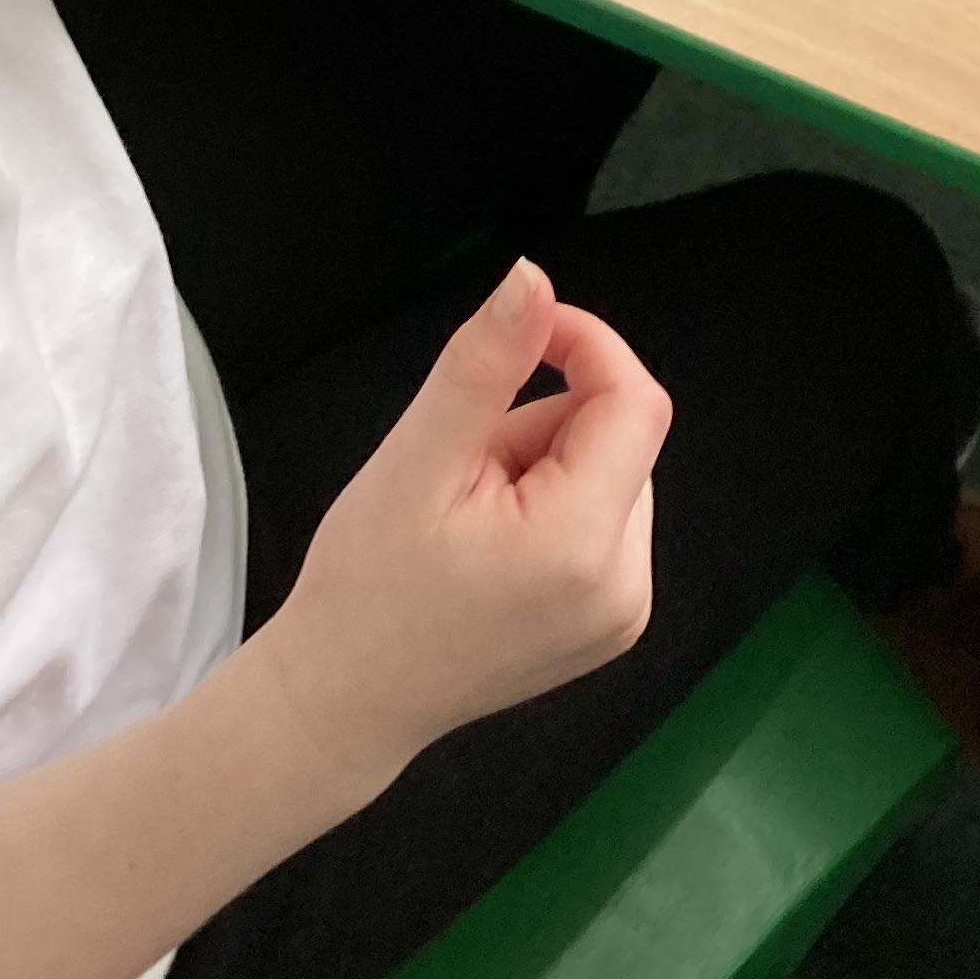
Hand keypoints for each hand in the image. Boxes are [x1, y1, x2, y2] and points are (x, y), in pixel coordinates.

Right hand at [259, 261, 669, 796]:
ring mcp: (624, 613)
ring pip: (609, 473)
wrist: (345, 699)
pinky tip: (491, 546)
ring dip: (547, 464)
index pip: (634, 401)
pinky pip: (604, 521)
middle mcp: (625, 586)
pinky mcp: (612, 623)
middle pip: (618, 436)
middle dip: (545, 421)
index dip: (586, 345)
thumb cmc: (367, 584)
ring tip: (468, 513)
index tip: (521, 334)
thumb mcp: (418, 456)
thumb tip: (533, 279)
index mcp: (583, 545)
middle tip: (461, 466)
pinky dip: (554, 508)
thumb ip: (485, 361)